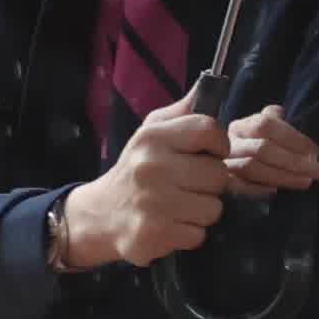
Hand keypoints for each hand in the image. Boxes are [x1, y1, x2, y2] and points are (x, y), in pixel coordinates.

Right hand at [56, 103, 231, 270]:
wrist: (99, 213)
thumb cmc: (135, 170)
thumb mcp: (150, 133)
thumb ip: (182, 112)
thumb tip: (209, 83)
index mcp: (152, 138)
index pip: (209, 130)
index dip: (219, 144)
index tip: (210, 154)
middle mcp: (151, 168)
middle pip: (218, 174)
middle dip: (209, 183)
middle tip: (189, 185)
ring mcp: (152, 204)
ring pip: (213, 208)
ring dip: (201, 210)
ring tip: (180, 206)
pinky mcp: (154, 235)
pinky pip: (198, 234)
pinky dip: (188, 233)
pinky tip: (171, 225)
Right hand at [219, 103, 318, 199]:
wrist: (225, 167)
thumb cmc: (258, 147)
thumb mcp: (267, 130)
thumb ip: (275, 121)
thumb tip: (279, 112)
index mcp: (241, 126)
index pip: (265, 125)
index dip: (293, 138)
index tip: (316, 152)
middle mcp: (229, 143)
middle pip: (261, 149)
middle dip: (294, 161)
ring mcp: (223, 163)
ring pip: (252, 168)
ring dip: (283, 176)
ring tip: (306, 181)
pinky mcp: (222, 183)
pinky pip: (240, 187)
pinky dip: (260, 189)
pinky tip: (278, 191)